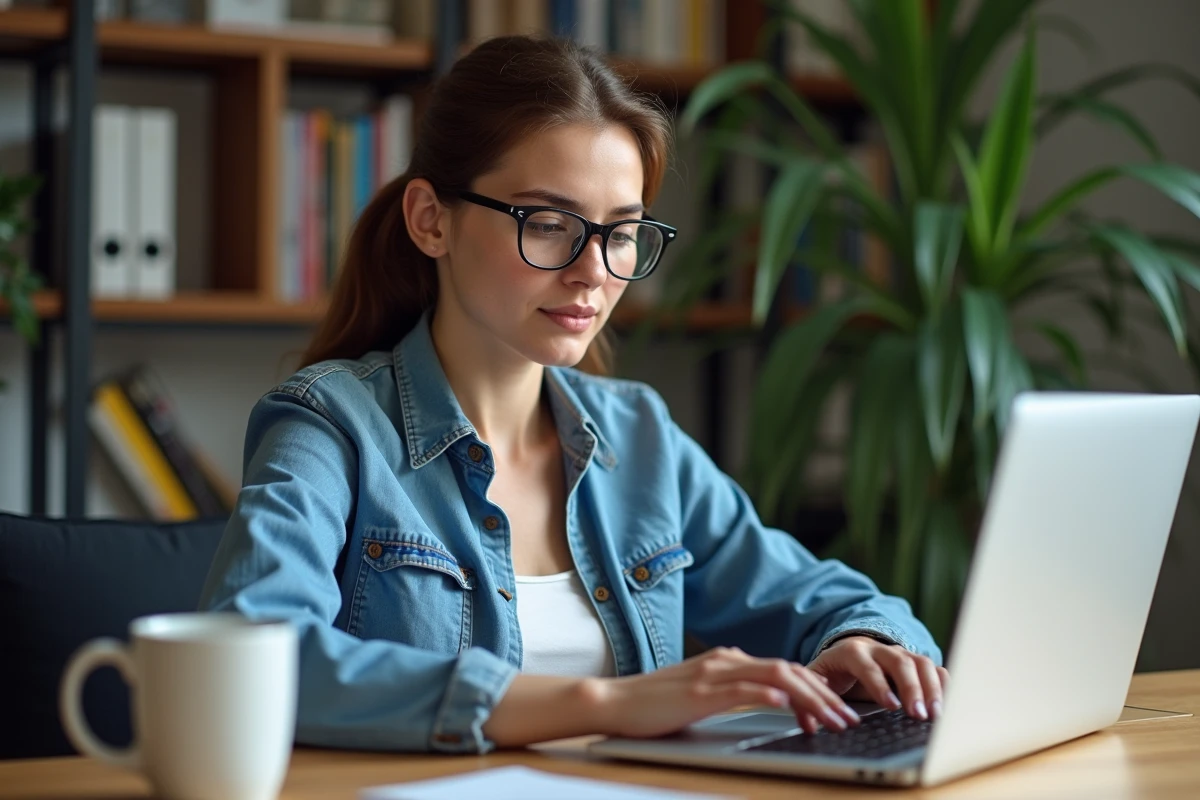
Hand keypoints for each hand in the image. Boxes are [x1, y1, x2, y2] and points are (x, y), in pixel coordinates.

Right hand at [585, 646, 861, 738]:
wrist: (614, 702)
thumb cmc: (654, 705)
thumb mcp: (700, 694)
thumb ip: (730, 690)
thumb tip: (769, 700)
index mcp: (726, 660)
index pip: (783, 670)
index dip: (816, 689)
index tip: (838, 710)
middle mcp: (725, 661)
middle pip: (787, 671)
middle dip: (824, 694)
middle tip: (849, 717)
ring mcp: (712, 675)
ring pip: (774, 679)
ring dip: (809, 698)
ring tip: (831, 719)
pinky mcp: (699, 693)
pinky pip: (741, 690)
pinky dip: (768, 696)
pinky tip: (787, 707)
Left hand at [805, 636, 948, 720]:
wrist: (849, 651)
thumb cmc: (834, 670)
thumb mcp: (817, 677)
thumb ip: (811, 694)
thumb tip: (808, 719)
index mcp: (852, 651)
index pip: (867, 665)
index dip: (879, 684)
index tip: (891, 705)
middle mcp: (880, 649)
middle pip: (900, 662)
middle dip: (911, 688)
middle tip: (918, 714)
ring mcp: (901, 653)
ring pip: (921, 663)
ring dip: (931, 688)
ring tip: (936, 714)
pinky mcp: (916, 663)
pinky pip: (935, 669)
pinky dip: (945, 685)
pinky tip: (949, 705)